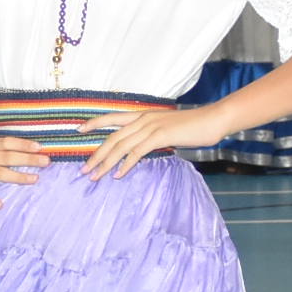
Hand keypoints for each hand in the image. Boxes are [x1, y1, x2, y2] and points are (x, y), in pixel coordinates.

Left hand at [79, 105, 208, 180]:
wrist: (213, 119)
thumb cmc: (193, 126)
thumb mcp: (167, 129)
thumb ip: (152, 136)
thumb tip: (142, 148)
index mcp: (142, 115)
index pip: (112, 118)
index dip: (94, 123)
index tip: (78, 130)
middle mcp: (143, 118)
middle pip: (112, 137)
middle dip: (96, 155)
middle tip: (84, 170)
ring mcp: (151, 126)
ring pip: (121, 146)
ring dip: (106, 163)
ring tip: (95, 176)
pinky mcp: (160, 136)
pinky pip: (137, 152)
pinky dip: (125, 164)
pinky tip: (118, 175)